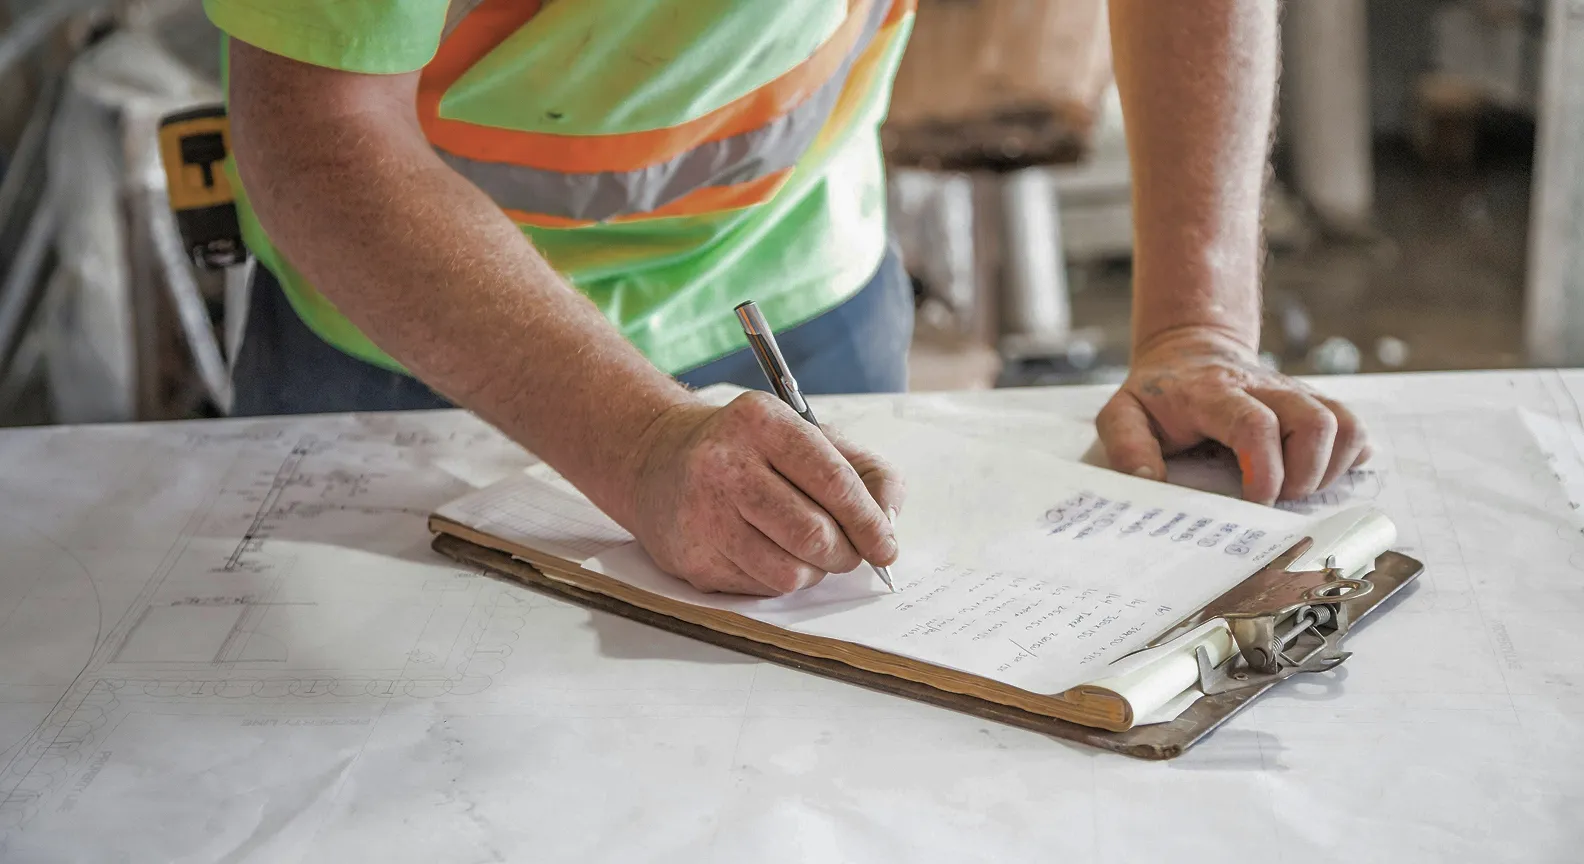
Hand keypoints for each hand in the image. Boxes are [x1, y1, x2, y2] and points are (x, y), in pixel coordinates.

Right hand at [626, 391, 904, 595]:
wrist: (658, 461)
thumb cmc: (750, 451)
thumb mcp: (809, 436)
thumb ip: (866, 472)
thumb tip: (889, 523)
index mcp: (762, 421)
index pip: (833, 481)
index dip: (869, 522)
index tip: (886, 545)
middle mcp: (724, 463)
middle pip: (813, 534)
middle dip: (845, 553)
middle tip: (849, 552)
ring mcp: (702, 513)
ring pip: (790, 573)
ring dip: (814, 571)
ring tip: (807, 550)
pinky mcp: (691, 557)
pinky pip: (760, 589)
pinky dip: (779, 579)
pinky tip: (766, 552)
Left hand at [1095, 328, 1369, 503]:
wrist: (1190, 350)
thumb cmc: (1159, 393)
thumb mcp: (1122, 413)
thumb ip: (1127, 447)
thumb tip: (1148, 482)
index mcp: (1214, 394)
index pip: (1255, 425)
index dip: (1266, 469)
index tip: (1256, 501)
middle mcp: (1264, 388)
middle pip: (1314, 422)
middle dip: (1305, 475)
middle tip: (1277, 499)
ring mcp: (1295, 393)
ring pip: (1345, 423)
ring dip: (1330, 468)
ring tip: (1297, 488)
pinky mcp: (1314, 403)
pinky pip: (1353, 427)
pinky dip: (1347, 457)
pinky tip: (1317, 473)